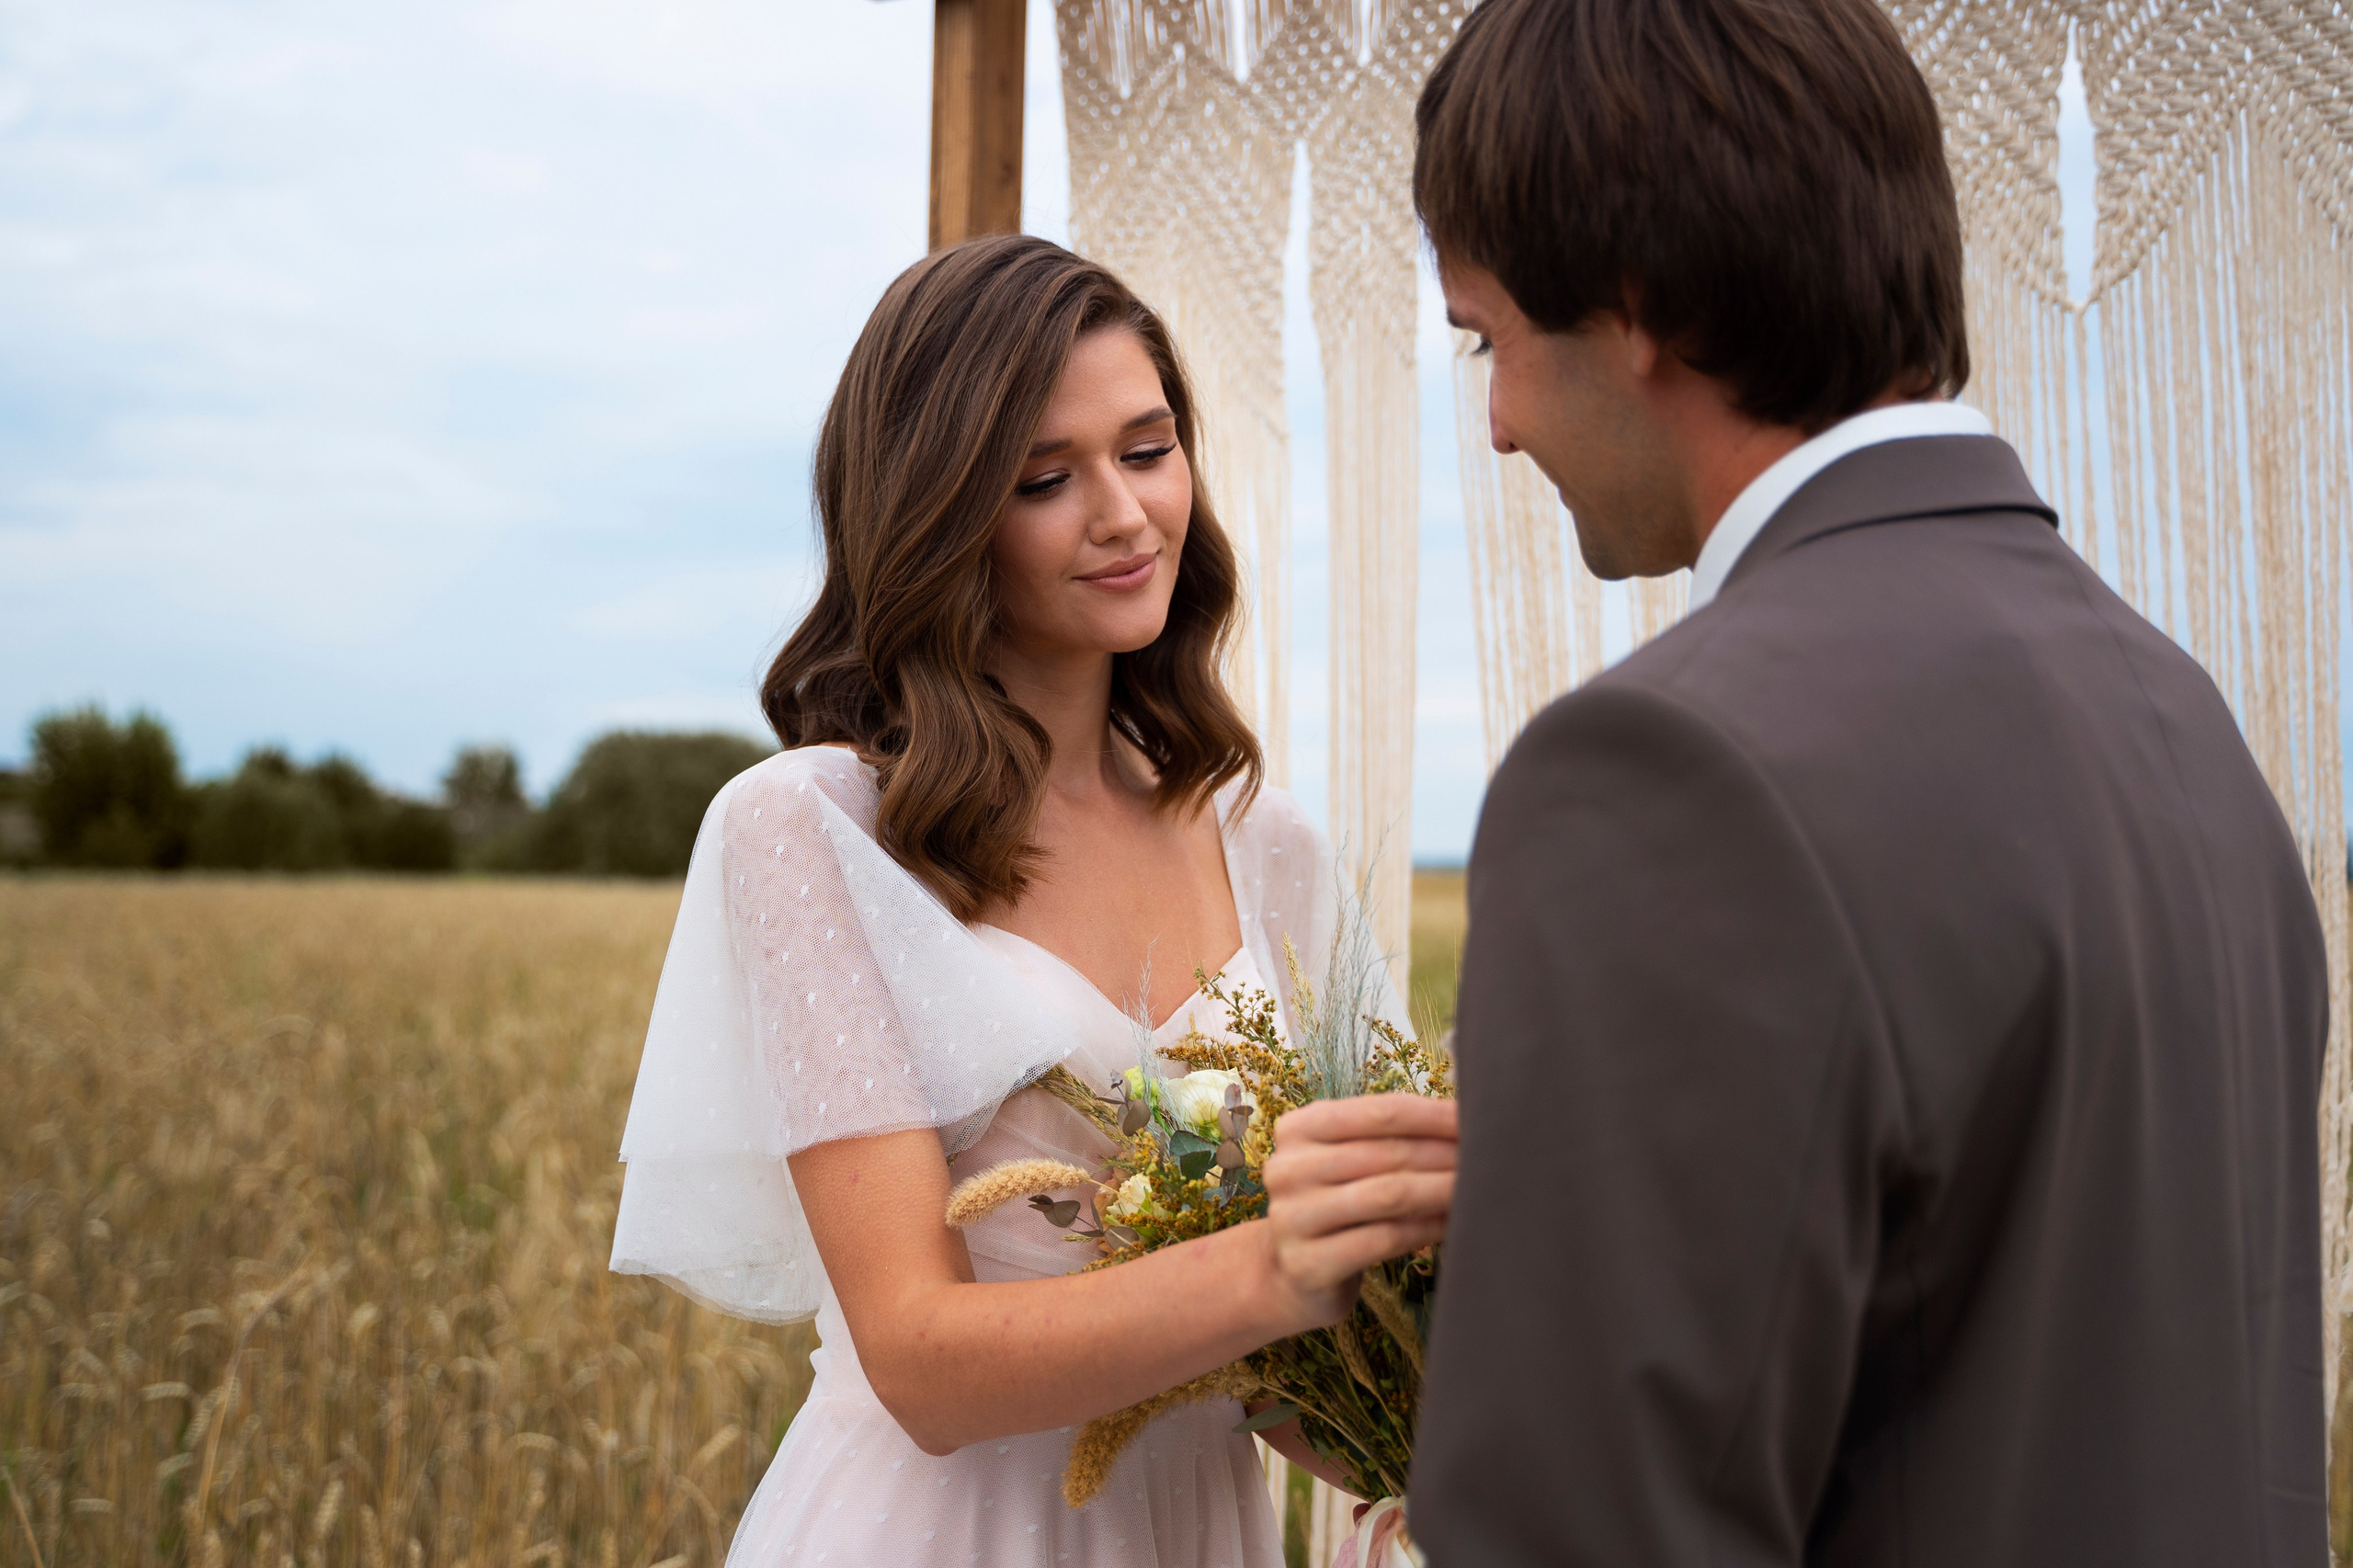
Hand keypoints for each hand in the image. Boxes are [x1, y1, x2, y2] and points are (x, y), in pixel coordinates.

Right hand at [1260, 1093, 1456, 1328]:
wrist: (1294, 1273)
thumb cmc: (1338, 1203)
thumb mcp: (1349, 1159)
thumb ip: (1390, 1137)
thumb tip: (1466, 1118)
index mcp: (1298, 1128)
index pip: (1380, 1112)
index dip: (1435, 1115)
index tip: (1478, 1118)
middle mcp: (1287, 1168)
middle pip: (1389, 1153)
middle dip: (1446, 1154)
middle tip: (1490, 1157)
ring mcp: (1293, 1218)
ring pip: (1389, 1194)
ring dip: (1442, 1189)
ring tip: (1478, 1188)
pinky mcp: (1308, 1264)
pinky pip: (1384, 1239)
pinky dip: (1426, 1229)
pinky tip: (1452, 1224)